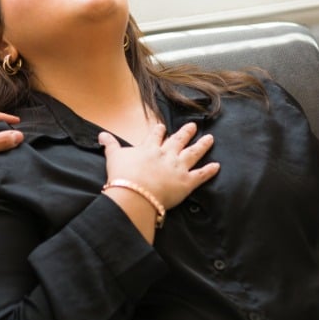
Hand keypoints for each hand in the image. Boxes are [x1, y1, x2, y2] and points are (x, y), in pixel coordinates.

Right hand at [100, 122, 218, 209]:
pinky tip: (217, 166)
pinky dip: (209, 171)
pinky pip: (201, 175)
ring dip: (202, 146)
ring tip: (210, 139)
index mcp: (150, 148)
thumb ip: (110, 145)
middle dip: (186, 132)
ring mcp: (178, 167)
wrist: (135, 193)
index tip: (163, 127)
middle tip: (193, 126)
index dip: (160, 131)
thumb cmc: (123, 175)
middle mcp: (166, 154)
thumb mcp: (114, 157)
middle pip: (179, 140)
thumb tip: (101, 134)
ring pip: (193, 153)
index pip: (156, 135)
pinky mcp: (186, 182)